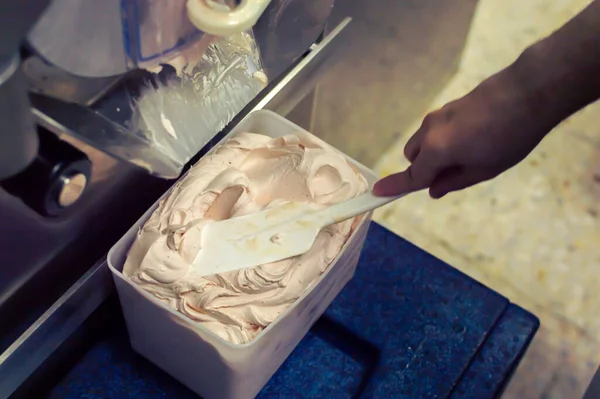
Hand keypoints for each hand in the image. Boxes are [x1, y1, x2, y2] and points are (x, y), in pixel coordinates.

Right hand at [373, 66, 555, 198]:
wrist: (528, 92)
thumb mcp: (483, 170)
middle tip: (452, 176)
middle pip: (412, 157)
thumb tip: (433, 190)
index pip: (411, 175)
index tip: (377, 192)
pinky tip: (474, 138)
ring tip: (471, 155)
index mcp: (436, 150)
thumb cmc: (509, 137)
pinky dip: (442, 141)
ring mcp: (437, 116)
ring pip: (422, 142)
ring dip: (433, 154)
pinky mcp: (448, 107)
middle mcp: (430, 131)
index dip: (395, 186)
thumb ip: (453, 182)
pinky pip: (435, 130)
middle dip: (423, 169)